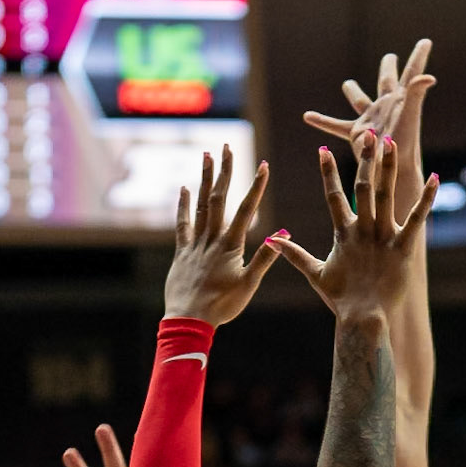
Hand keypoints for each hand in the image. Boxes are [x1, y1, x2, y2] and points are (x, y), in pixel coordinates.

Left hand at [162, 147, 281, 326]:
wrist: (189, 319)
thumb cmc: (222, 306)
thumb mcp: (249, 284)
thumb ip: (266, 258)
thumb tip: (283, 234)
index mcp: (231, 246)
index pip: (246, 210)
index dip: (256, 186)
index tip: (264, 165)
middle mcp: (212, 239)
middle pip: (219, 198)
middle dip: (225, 171)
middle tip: (227, 147)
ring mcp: (195, 243)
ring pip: (201, 205)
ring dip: (205, 179)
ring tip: (207, 155)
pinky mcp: (182, 252)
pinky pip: (183, 223)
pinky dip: (184, 205)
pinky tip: (185, 187)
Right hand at [277, 134, 437, 323]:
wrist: (363, 319)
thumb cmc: (341, 300)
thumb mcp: (316, 275)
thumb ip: (294, 255)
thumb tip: (272, 242)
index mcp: (343, 234)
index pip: (333, 197)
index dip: (328, 173)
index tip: (323, 150)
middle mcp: (362, 230)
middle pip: (363, 186)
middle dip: (365, 159)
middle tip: (369, 133)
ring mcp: (383, 236)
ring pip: (386, 195)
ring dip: (388, 168)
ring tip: (392, 142)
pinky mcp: (403, 247)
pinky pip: (417, 218)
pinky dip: (426, 199)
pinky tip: (434, 179)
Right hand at [303, 40, 435, 222]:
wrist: (393, 169)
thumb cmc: (405, 143)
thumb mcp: (410, 114)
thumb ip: (416, 93)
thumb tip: (429, 77)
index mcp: (401, 97)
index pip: (412, 71)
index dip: (419, 55)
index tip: (426, 41)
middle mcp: (386, 105)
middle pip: (386, 80)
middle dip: (388, 68)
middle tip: (390, 58)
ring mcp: (371, 118)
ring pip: (359, 100)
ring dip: (352, 91)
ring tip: (347, 84)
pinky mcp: (357, 133)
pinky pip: (336, 125)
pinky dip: (322, 121)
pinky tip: (307, 116)